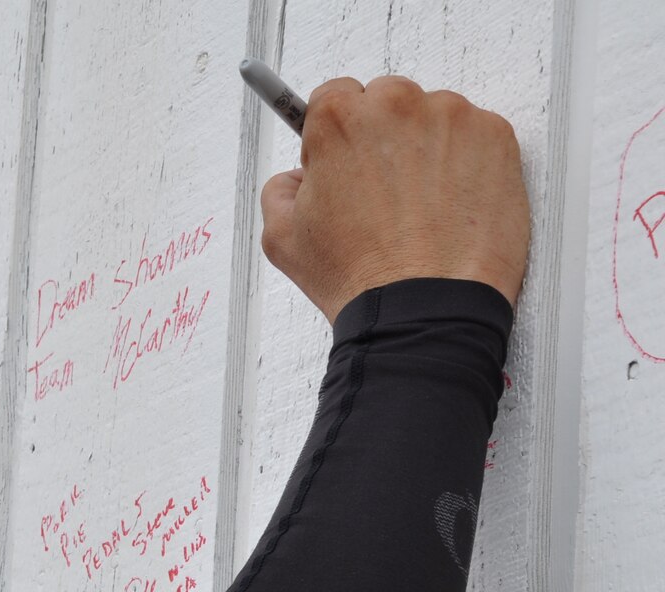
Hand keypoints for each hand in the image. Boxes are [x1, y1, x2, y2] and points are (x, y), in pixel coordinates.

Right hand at [259, 75, 529, 322]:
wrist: (426, 308)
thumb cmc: (360, 277)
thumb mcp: (283, 239)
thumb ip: (280, 191)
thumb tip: (297, 178)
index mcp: (340, 118)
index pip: (332, 96)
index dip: (333, 135)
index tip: (342, 159)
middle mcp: (398, 104)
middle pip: (386, 100)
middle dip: (381, 136)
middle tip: (380, 191)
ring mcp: (453, 117)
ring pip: (432, 118)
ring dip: (425, 149)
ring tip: (419, 207)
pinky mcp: (497, 137)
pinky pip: (475, 138)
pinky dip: (465, 164)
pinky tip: (449, 206)